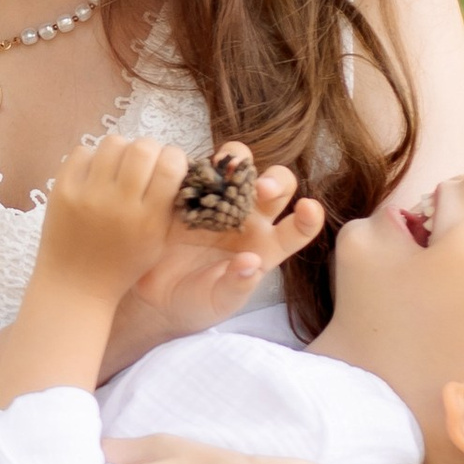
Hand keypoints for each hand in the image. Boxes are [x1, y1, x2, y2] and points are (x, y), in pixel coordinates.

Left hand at [38, 135, 193, 301]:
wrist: (74, 285)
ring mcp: (88, 196)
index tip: (169, 164)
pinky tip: (94, 175)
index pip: (170, 165)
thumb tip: (177, 163)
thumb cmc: (122, 264)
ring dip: (121, 150)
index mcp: (149, 219)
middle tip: (143, 162)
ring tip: (117, 167)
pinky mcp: (62, 191)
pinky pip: (82, 152)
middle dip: (149, 149)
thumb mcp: (158, 242)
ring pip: (113, 143)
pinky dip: (92, 158)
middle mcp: (119, 204)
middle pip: (142, 148)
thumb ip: (170, 206)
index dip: (174, 157)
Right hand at [122, 161, 324, 342]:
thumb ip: (236, 286)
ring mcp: (220, 202)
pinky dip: (197, 166)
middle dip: (274, 181)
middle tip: (260, 188)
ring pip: (239, 166)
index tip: (309, 208)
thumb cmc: (196, 302)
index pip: (297, 229)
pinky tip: (190, 173)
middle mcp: (249, 218)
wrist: (155, 296)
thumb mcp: (218, 303)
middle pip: (274, 186)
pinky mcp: (190, 194)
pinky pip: (198, 171)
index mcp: (266, 246)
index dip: (308, 218)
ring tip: (225, 169)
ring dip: (237, 161)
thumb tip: (249, 263)